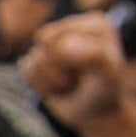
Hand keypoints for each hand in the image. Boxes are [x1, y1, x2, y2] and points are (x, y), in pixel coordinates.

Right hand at [21, 12, 135, 136]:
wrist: (95, 112)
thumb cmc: (104, 90)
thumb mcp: (108, 74)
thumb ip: (94, 56)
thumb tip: (64, 44)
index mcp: (95, 24)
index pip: (62, 40)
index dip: (73, 63)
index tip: (94, 71)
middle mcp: (73, 27)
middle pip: (45, 44)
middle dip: (61, 70)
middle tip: (82, 78)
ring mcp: (53, 42)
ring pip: (35, 59)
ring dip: (54, 80)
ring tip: (73, 83)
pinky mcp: (39, 57)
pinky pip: (27, 70)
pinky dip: (43, 85)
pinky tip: (59, 85)